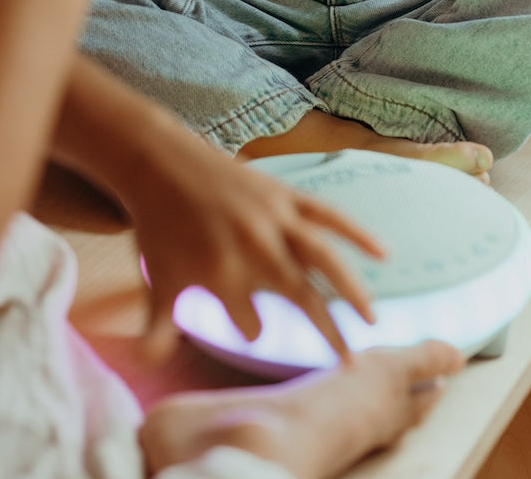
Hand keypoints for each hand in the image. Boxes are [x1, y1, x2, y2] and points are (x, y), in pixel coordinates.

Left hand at [121, 128, 384, 364]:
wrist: (159, 163)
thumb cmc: (158, 227)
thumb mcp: (157, 284)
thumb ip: (157, 331)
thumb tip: (148, 367)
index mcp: (221, 274)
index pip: (248, 320)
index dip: (250, 327)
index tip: (253, 331)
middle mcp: (254, 247)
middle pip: (301, 294)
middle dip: (329, 330)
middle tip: (350, 363)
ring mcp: (273, 218)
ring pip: (323, 256)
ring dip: (351, 288)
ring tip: (372, 318)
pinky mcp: (283, 194)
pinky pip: (327, 214)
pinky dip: (356, 232)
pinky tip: (382, 253)